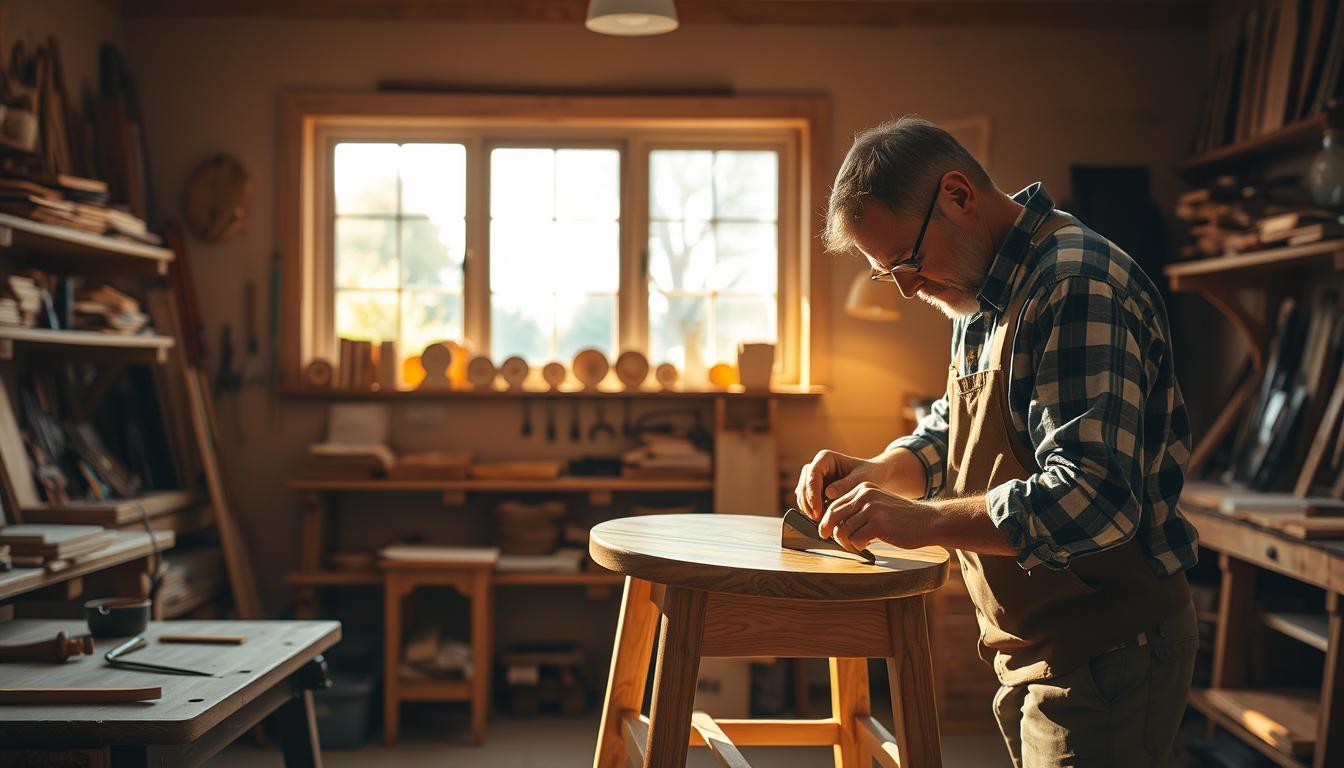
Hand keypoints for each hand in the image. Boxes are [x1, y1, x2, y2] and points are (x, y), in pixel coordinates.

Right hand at [794, 450, 892, 522]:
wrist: (876, 477)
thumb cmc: (871, 474)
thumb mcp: (862, 478)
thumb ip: (846, 485)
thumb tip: (828, 494)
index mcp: (825, 458)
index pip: (813, 474)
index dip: (812, 493)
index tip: (818, 510)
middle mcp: (816, 467)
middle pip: (804, 484)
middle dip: (808, 503)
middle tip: (817, 520)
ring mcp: (814, 479)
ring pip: (802, 494)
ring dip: (808, 509)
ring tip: (820, 522)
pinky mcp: (816, 491)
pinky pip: (808, 502)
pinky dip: (812, 511)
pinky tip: (821, 521)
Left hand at [819, 482, 936, 551]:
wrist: (929, 521)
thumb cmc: (902, 519)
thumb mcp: (878, 506)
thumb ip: (858, 511)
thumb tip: (833, 527)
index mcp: (863, 488)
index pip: (834, 505)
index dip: (827, 522)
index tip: (826, 533)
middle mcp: (865, 495)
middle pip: (832, 517)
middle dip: (831, 533)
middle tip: (837, 543)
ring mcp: (871, 508)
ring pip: (842, 531)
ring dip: (847, 543)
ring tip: (858, 546)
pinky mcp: (878, 524)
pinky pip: (855, 540)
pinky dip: (858, 547)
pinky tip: (867, 546)